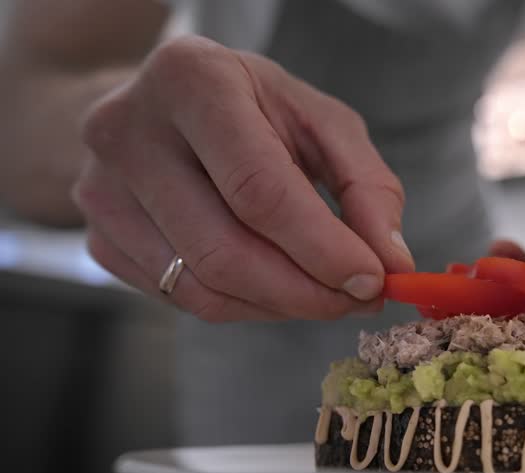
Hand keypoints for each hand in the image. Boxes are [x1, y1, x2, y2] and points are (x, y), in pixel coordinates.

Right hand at [74, 36, 414, 321]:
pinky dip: (244, 307)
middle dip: (306, 292)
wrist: (162, 110)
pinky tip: (274, 285)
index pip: (258, 188)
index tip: (371, 281)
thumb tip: (393, 263)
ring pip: (202, 287)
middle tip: (356, 300)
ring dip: (280, 306)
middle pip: (225, 250)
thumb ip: (366, 186)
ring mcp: (102, 191)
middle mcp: (129, 133)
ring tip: (323, 293)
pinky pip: (182, 299)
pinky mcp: (99, 238)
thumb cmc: (253, 109)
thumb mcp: (320, 122)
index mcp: (192, 81)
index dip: (321, 247)